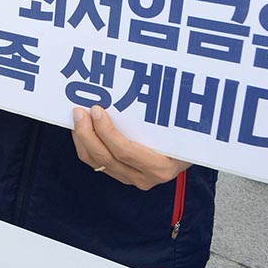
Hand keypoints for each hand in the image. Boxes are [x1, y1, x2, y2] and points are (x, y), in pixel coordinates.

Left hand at [72, 105, 189, 190]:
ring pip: (96, 161)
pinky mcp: (120, 175)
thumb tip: (137, 90)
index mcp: (160, 166)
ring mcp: (131, 178)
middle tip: (79, 111)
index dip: (107, 132)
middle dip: (88, 133)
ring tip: (77, 118)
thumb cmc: (186, 137)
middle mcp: (144, 177)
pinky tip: (81, 128)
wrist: (190, 154)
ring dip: (83, 138)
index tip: (97, 111)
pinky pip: (96, 162)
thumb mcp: (181, 129)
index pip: (125, 152)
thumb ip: (161, 117)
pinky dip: (85, 144)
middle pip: (106, 158)